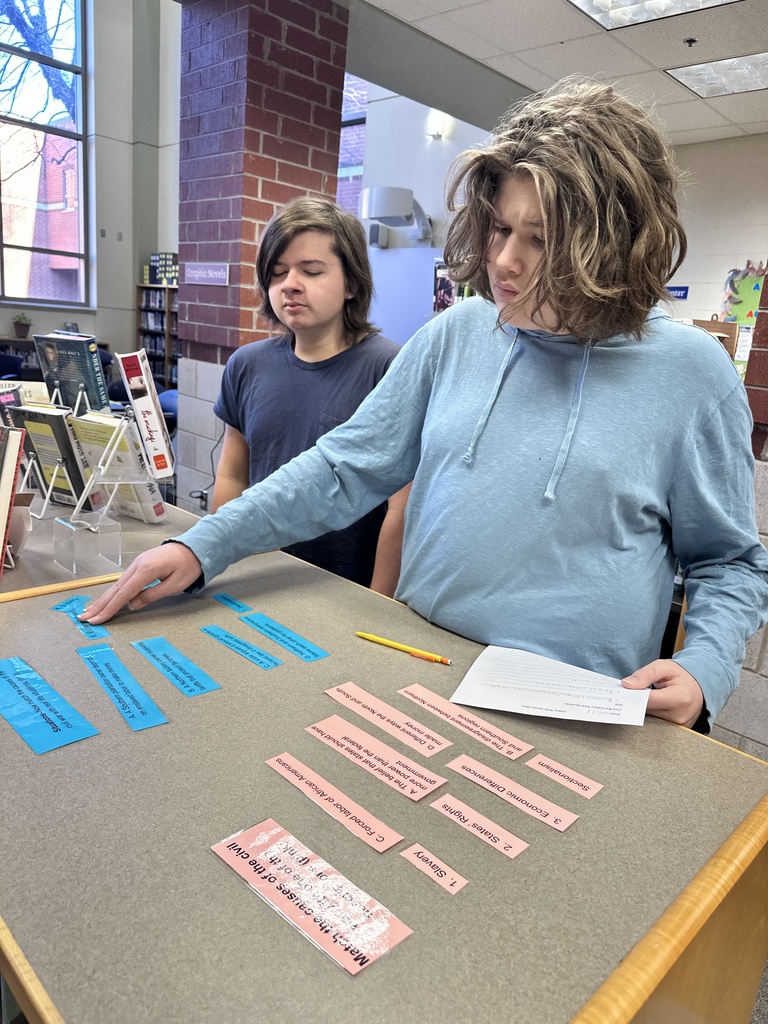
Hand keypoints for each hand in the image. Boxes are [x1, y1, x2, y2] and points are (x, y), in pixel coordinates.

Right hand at [79, 543, 201, 623]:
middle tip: (84, 618)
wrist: (194, 547)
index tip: (97, 619)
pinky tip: (106, 599)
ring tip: (89, 611)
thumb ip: (152, 595)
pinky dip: (112, 592)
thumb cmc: (188, 566)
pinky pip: (122, 581)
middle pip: (115, 589)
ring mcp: (136, 564)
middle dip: (99, 605)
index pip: (124, 593)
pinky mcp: (139, 565)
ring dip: (102, 599)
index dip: (109, 608)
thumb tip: (132, 605)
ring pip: (116, 585)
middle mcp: (137, 565)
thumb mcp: (174, 585)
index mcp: (146, 570)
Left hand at [622, 660, 703, 728]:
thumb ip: (645, 674)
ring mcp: (678, 727)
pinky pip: (655, 724)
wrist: (698, 689)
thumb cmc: (681, 677)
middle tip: (630, 693)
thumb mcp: (664, 667)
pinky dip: (649, 715)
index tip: (623, 690)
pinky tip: (649, 706)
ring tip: (643, 698)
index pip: (648, 700)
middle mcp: (680, 716)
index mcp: (680, 698)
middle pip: (646, 711)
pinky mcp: (675, 732)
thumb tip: (626, 685)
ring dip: (642, 709)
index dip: (633, 695)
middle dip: (636, 701)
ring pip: (648, 719)